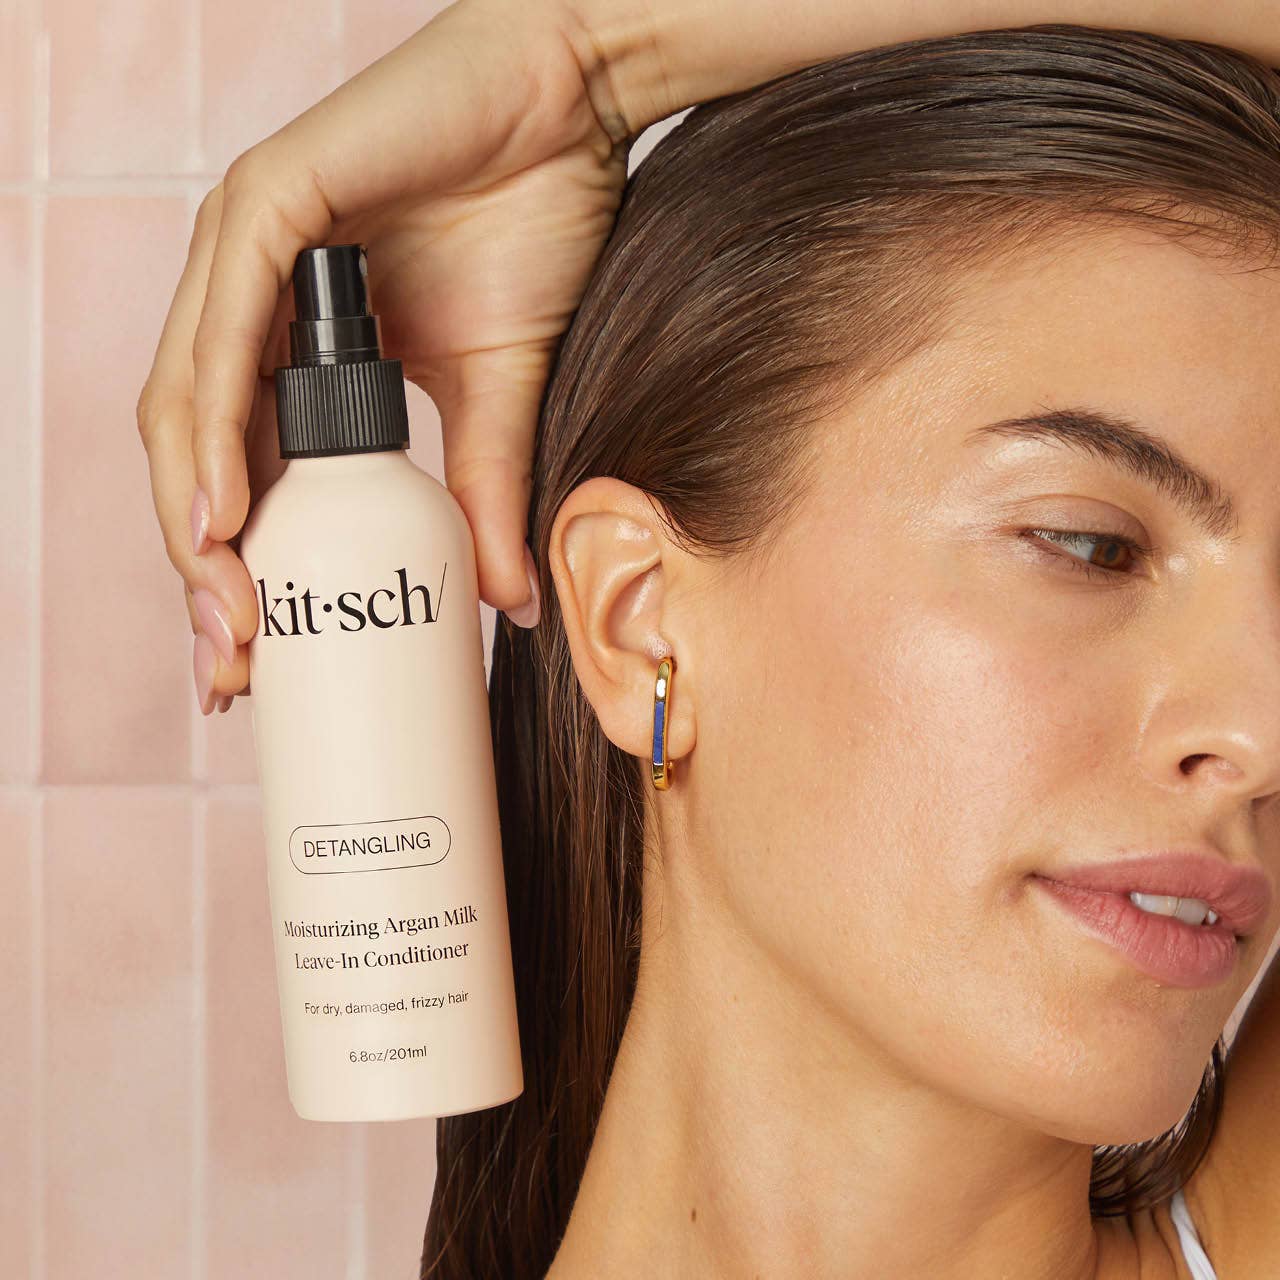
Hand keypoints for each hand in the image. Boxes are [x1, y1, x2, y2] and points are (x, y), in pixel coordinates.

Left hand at [136, 0, 637, 713]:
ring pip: (184, 403)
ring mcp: (247, 248)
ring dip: (192, 518)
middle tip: (234, 667)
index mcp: (289, 348)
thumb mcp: (498, 394)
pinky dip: (215, 424)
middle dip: (204, 572)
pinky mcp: (271, 202)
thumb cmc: (531, 229)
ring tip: (224, 612)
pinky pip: (223, 330)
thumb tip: (506, 603)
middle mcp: (248, 303)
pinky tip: (222, 509)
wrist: (576, 112)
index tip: (255, 664)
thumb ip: (482, 491)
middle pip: (192, 455)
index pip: (238, 474)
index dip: (237, 573)